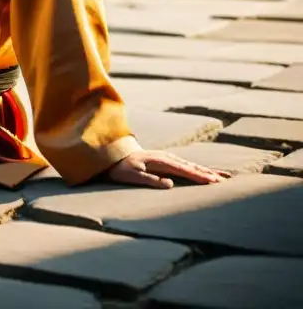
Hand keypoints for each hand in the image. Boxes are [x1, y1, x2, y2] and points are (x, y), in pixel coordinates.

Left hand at [107, 150, 230, 188]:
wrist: (114, 155)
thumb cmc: (122, 168)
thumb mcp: (132, 176)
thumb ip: (150, 179)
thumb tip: (170, 184)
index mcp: (161, 161)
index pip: (184, 170)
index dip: (199, 176)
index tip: (213, 182)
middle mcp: (167, 158)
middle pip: (192, 167)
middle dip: (209, 173)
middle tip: (226, 181)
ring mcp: (168, 159)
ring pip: (192, 165)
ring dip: (207, 171)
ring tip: (224, 177)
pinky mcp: (167, 162)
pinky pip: (186, 165)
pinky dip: (199, 169)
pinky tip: (207, 173)